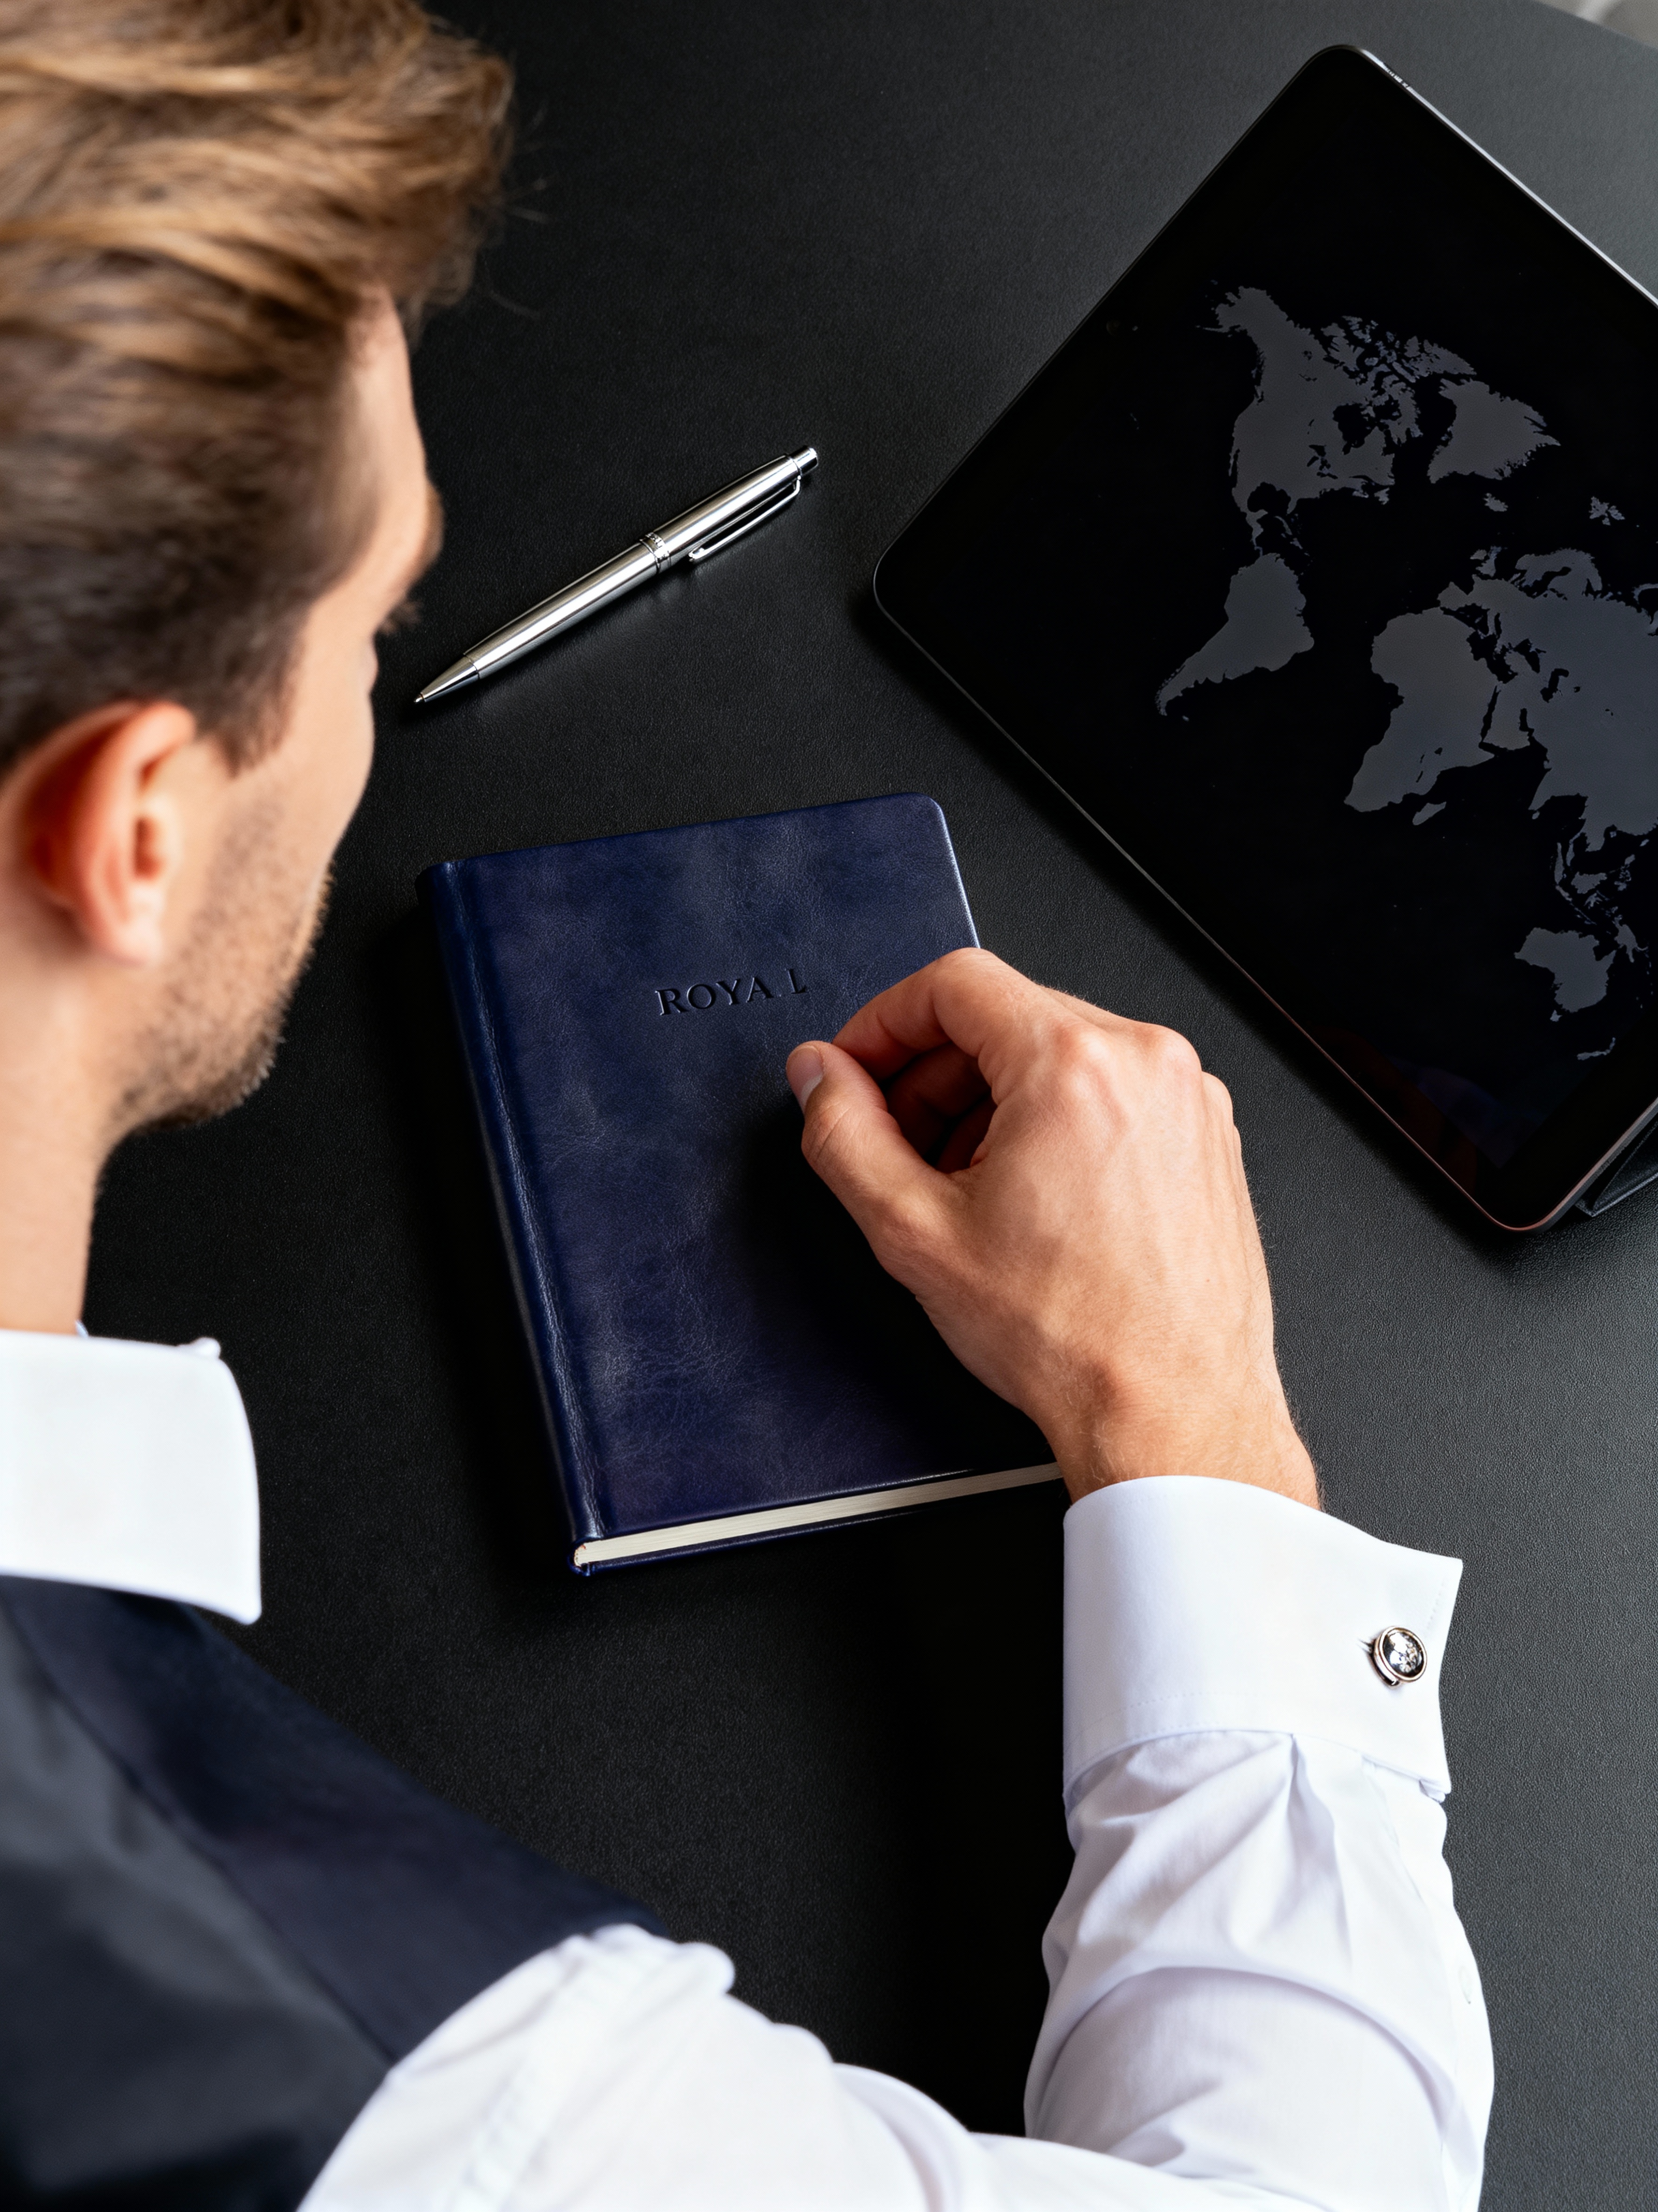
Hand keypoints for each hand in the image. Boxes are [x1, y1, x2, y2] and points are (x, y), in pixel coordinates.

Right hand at [785, 949, 1316, 1507]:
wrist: (1172, 1413)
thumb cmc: (1072, 1338)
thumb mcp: (915, 1232)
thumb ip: (845, 1135)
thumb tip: (820, 1077)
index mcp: (1075, 1064)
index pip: (953, 982)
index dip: (882, 1022)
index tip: (857, 1069)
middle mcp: (1146, 1062)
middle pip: (1005, 1016)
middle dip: (933, 1074)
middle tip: (895, 1142)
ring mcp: (1188, 1098)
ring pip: (1058, 1054)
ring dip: (990, 1102)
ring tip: (962, 1186)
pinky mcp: (1209, 1136)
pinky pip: (1111, 1092)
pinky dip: (1054, 1123)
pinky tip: (1026, 1199)